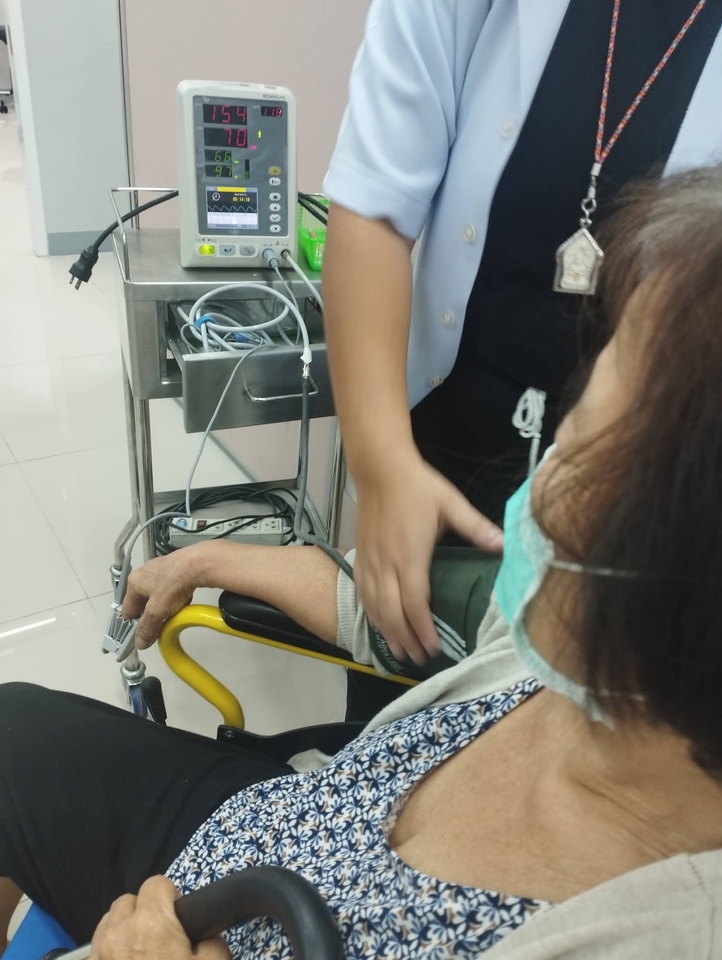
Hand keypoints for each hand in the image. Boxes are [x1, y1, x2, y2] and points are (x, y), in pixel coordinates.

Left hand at [91, 877, 229, 959]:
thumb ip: (212, 941)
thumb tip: (206, 934)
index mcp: (151, 923)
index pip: (156, 883)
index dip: (170, 895)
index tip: (177, 916)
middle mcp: (119, 932)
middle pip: (127, 901)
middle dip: (143, 910)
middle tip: (160, 935)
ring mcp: (99, 953)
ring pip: (108, 922)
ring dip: (122, 928)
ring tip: (139, 949)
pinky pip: (96, 948)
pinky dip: (108, 950)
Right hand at [121, 546, 208, 648]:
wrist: (198, 564)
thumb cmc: (173, 582)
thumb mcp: (157, 611)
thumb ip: (147, 628)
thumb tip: (140, 642)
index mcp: (134, 582)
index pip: (127, 609)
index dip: (134, 625)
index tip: (143, 635)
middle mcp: (145, 574)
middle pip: (144, 603)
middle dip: (153, 616)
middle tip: (162, 624)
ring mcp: (161, 570)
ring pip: (159, 597)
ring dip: (166, 607)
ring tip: (175, 611)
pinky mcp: (176, 569)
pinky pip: (172, 589)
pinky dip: (176, 598)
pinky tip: (184, 600)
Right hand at [354, 453, 502, 663]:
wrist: (379, 468)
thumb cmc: (417, 486)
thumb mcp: (452, 503)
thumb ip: (476, 527)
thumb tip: (503, 544)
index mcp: (410, 554)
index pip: (415, 601)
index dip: (423, 628)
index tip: (433, 648)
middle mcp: (386, 562)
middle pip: (391, 611)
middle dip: (405, 638)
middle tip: (420, 659)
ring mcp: (370, 560)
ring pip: (374, 605)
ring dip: (386, 631)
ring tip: (400, 652)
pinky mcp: (361, 554)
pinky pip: (362, 591)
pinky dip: (370, 612)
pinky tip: (379, 624)